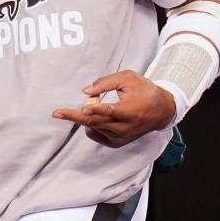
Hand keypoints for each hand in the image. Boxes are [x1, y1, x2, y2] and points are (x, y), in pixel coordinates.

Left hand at [52, 70, 175, 147]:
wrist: (161, 110)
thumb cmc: (144, 90)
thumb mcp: (128, 78)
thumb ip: (106, 82)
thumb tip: (85, 91)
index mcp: (130, 110)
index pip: (108, 111)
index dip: (93, 109)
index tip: (75, 108)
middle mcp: (125, 127)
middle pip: (95, 122)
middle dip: (75, 116)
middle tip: (57, 113)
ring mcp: (121, 137)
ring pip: (94, 128)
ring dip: (86, 116)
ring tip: (94, 103)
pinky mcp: (118, 142)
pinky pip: (97, 135)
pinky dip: (91, 126)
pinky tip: (95, 117)